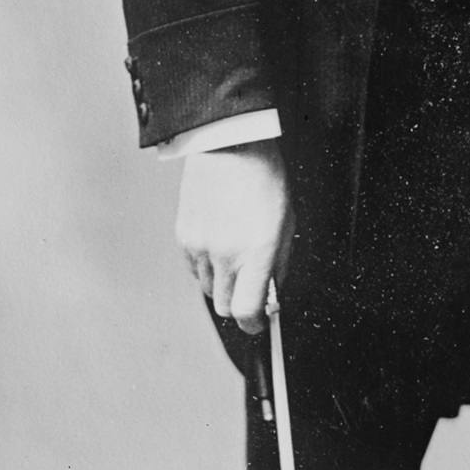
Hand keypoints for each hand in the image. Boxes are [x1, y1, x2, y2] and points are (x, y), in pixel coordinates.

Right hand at [174, 139, 291, 333]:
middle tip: (251, 292)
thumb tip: (272, 296)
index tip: (260, 322)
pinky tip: (219, 247)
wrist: (230, 144)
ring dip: (223, 286)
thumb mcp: (286, 223)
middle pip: (225, 308)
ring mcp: (200, 246)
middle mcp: (225, 254)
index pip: (247, 311)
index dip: (254, 324)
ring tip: (236, 260)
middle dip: (239, 306)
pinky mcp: (183, 236)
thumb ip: (279, 265)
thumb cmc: (265, 178)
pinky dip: (207, 269)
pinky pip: (195, 271)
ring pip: (209, 290)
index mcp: (256, 251)